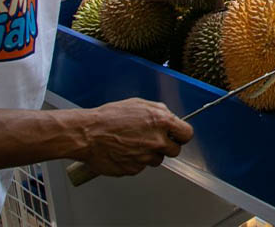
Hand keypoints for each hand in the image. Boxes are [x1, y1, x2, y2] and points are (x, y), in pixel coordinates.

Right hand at [74, 98, 192, 176]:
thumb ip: (159, 112)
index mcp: (161, 121)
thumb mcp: (139, 104)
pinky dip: (134, 162)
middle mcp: (156, 141)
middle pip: (174, 150)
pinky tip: (123, 152)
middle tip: (152, 140)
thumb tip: (171, 118)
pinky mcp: (134, 169)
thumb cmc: (109, 117)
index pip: (186, 134)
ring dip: (149, 155)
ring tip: (132, 144)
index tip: (177, 136)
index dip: (181, 135)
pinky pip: (140, 167)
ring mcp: (145, 157)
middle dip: (166, 146)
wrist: (87, 134)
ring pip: (157, 160)